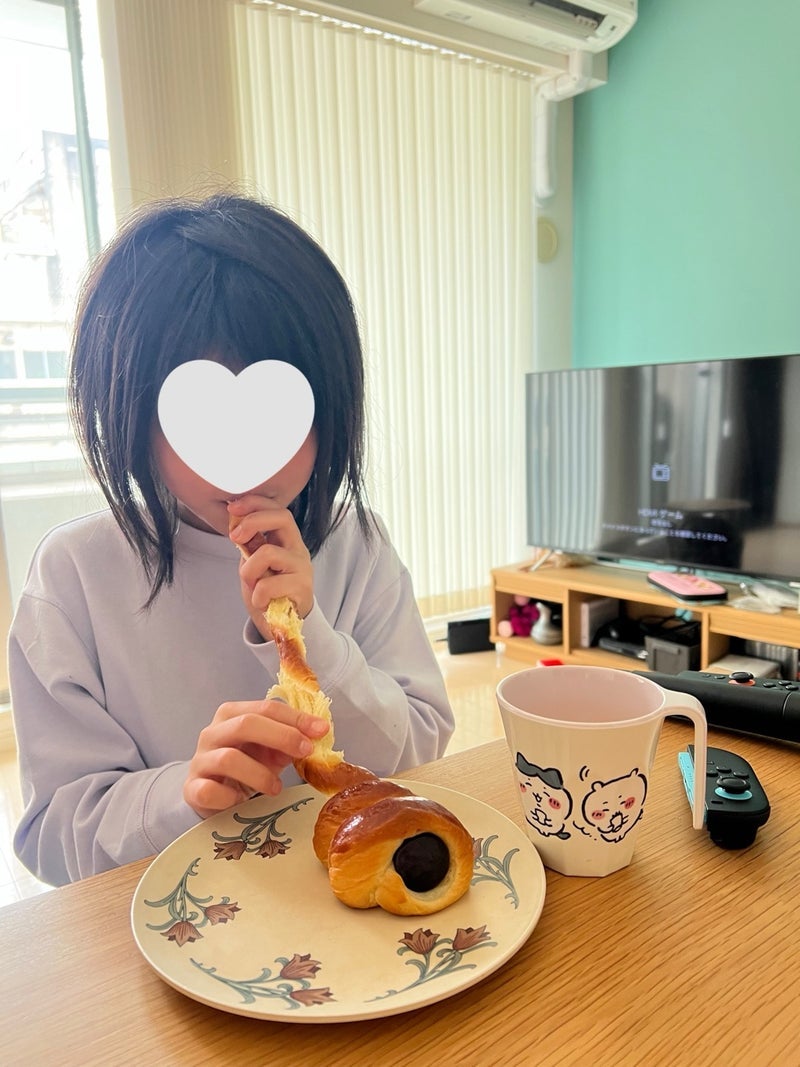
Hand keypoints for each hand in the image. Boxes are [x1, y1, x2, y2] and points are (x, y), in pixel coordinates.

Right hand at [184, 698, 328, 817]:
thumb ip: (287, 742)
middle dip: (282, 736)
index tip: (321, 730)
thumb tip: (314, 738)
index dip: (296, 718)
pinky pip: (210, 790)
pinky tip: (241, 801)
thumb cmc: (245, 766)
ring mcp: (200, 760)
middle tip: (306, 751)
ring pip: (228, 758)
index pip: (266, 708)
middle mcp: (212, 732)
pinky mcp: (192, 788)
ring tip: (276, 788)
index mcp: (232, 714)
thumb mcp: (268, 751)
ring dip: (260, 774)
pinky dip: (231, 797)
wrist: (209, 793)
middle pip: (246, 724)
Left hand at [227, 495, 313, 638]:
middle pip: (282, 518)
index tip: (233, 508)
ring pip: (267, 553)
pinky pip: (267, 585)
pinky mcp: (302, 587)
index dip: (255, 503)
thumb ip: (249, 546)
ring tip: (252, 586)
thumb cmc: (269, 592)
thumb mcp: (254, 564)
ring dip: (249, 571)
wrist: (284, 624)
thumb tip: (235, 525)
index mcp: (286, 540)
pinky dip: (257, 595)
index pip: (277, 509)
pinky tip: (261, 602)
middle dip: (253, 522)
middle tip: (235, 537)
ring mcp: (302, 567)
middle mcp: (297, 549)